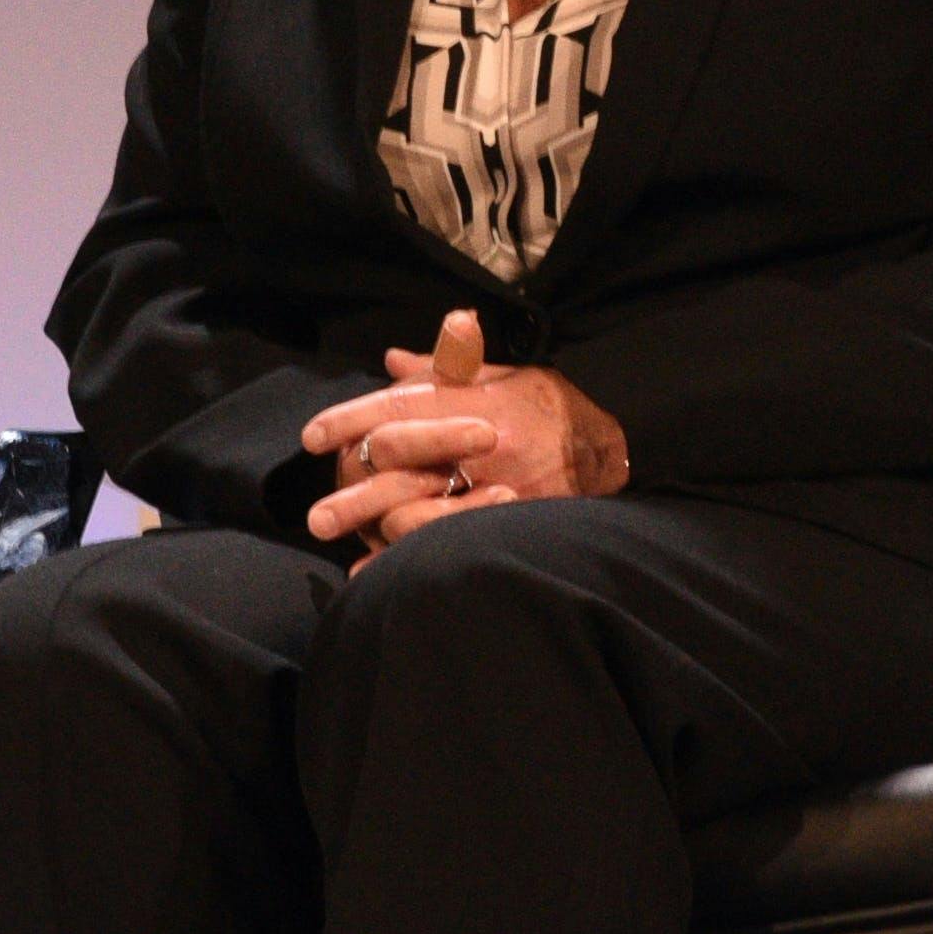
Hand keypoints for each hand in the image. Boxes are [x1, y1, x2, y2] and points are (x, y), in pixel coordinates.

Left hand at [297, 309, 630, 556]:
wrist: (620, 442)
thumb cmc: (557, 407)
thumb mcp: (505, 376)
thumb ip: (448, 368)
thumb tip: (393, 359)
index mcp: (473, 401)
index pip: (399, 406)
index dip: (350, 419)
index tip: (312, 436)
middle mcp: (480, 443)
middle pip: (400, 463)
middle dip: (352, 491)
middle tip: (316, 517)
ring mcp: (496, 486)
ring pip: (422, 509)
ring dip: (374, 527)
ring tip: (340, 543)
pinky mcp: (510, 520)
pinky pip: (451, 543)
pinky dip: (412, 559)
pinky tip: (381, 574)